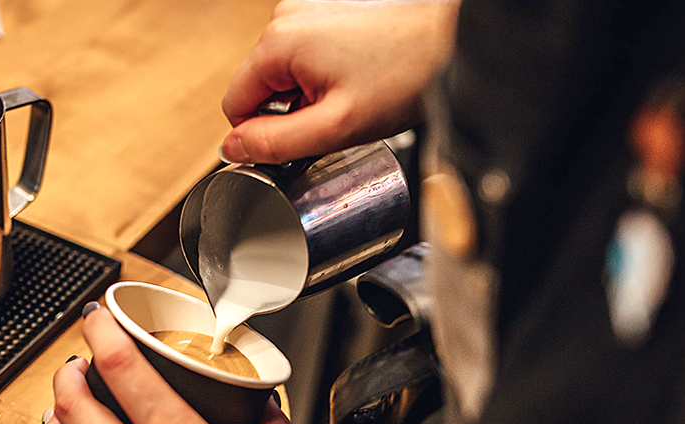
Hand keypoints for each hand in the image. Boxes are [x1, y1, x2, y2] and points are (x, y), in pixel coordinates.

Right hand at [220, 0, 459, 163]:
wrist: (453, 42)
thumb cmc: (405, 77)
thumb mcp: (334, 128)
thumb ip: (274, 142)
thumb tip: (232, 148)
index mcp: (278, 43)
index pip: (234, 104)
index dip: (261, 134)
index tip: (302, 140)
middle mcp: (285, 17)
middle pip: (260, 86)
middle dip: (289, 112)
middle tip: (335, 119)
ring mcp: (306, 9)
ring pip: (283, 73)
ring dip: (308, 94)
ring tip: (351, 97)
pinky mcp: (327, 10)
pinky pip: (305, 55)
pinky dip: (323, 74)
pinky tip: (356, 79)